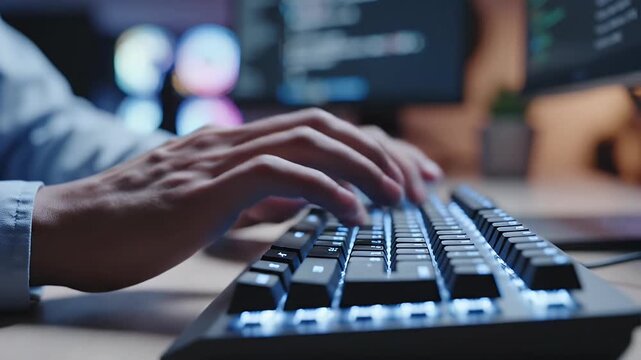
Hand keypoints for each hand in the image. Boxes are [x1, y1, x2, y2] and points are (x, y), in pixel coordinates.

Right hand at [31, 108, 423, 291]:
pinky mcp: (208, 187)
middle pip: (325, 126)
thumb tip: (301, 203)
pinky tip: (353, 214)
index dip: (367, 147)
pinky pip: (281, 174)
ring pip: (311, 141)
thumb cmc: (136, 223)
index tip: (405, 175)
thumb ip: (253, 197)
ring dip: (364, 166)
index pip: (317, 132)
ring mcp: (220, 160)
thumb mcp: (210, 204)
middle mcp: (234, 142)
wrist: (73, 230)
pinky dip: (327, 190)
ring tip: (397, 197)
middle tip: (417, 184)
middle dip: (379, 152)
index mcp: (237, 147)